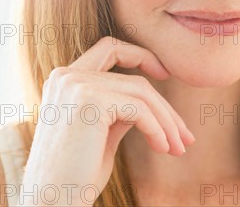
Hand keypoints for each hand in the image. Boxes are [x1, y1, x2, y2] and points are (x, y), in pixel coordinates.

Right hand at [19, 36, 194, 205]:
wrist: (54, 203)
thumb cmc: (78, 173)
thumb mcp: (103, 130)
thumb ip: (121, 107)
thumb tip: (152, 100)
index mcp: (65, 79)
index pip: (110, 48)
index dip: (141, 55)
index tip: (165, 74)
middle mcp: (66, 75)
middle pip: (135, 79)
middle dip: (165, 108)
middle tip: (185, 136)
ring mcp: (76, 85)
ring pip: (142, 94)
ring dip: (167, 122)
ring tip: (179, 147)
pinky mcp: (90, 99)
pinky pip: (140, 110)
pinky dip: (157, 129)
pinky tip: (163, 148)